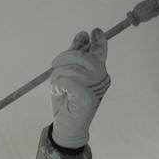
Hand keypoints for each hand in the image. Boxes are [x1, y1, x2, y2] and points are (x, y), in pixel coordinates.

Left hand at [48, 29, 109, 148]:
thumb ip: (75, 54)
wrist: (67, 126)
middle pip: (84, 56)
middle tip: (56, 67)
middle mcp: (102, 79)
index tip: (93, 31)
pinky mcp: (87, 99)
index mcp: (99, 72)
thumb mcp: (69, 73)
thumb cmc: (68, 100)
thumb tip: (83, 34)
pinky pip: (70, 82)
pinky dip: (60, 83)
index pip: (100, 50)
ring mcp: (96, 89)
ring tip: (57, 84)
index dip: (97, 39)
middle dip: (66, 57)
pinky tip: (59, 89)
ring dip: (59, 74)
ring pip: (74, 69)